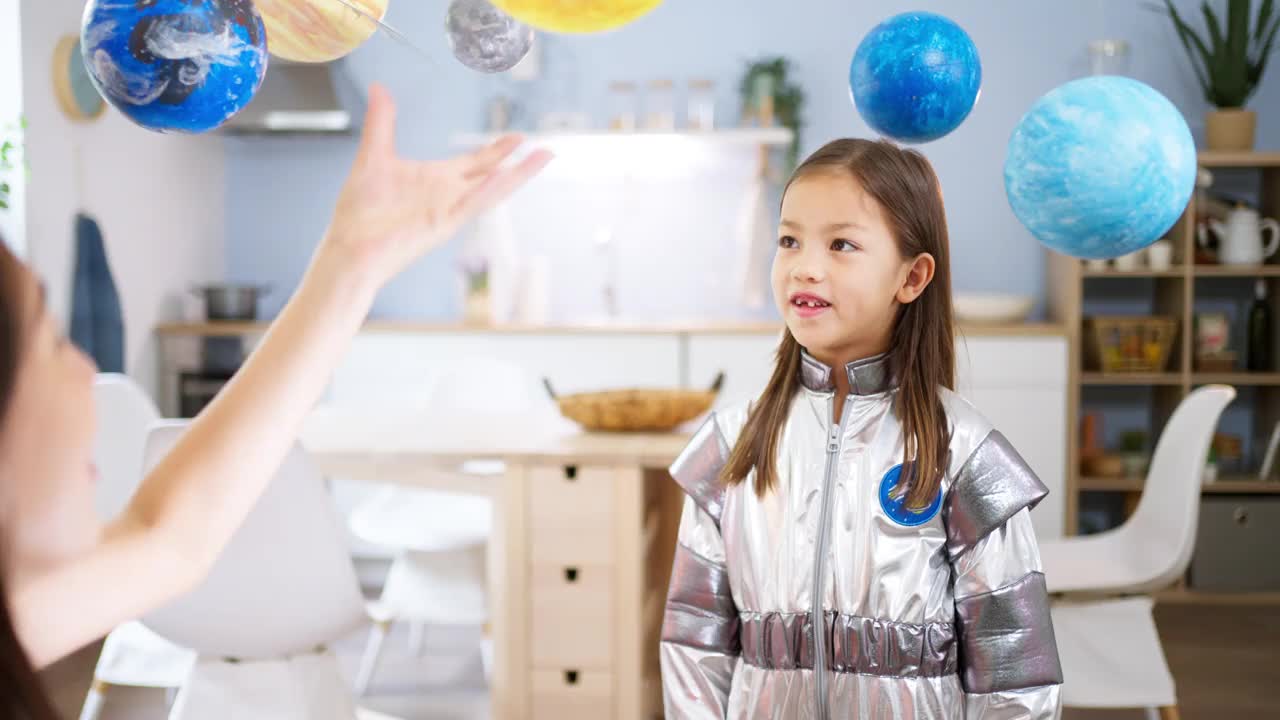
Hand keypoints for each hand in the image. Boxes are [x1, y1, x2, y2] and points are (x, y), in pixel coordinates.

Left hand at [319, 83, 551, 290]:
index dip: (497, 151)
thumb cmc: (359, 211)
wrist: (349, 246)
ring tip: (543, 159)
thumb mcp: (374, 155)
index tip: (518, 138)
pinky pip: (471, 205)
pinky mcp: (442, 225)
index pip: (474, 163)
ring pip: (492, 190)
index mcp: (436, 181)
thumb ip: (382, 122)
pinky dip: (489, 191)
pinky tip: (504, 176)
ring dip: (519, 175)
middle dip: (517, 162)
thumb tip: (380, 88)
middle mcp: (447, 195)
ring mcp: (448, 211)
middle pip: (492, 175)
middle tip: (543, 149)